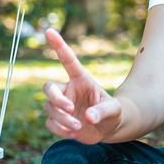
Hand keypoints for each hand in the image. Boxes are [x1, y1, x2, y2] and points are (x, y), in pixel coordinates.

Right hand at [42, 29, 121, 143]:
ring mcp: (62, 105)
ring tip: (79, 127)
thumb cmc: (113, 113)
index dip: (58, 46)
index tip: (49, 31)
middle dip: (56, 99)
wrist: (109, 128)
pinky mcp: (58, 120)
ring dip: (62, 119)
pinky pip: (50, 123)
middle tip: (70, 109)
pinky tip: (73, 132)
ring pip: (49, 108)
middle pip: (48, 87)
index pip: (67, 60)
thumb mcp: (115, 110)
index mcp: (81, 79)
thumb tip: (88, 117)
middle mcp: (68, 90)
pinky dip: (59, 129)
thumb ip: (103, 111)